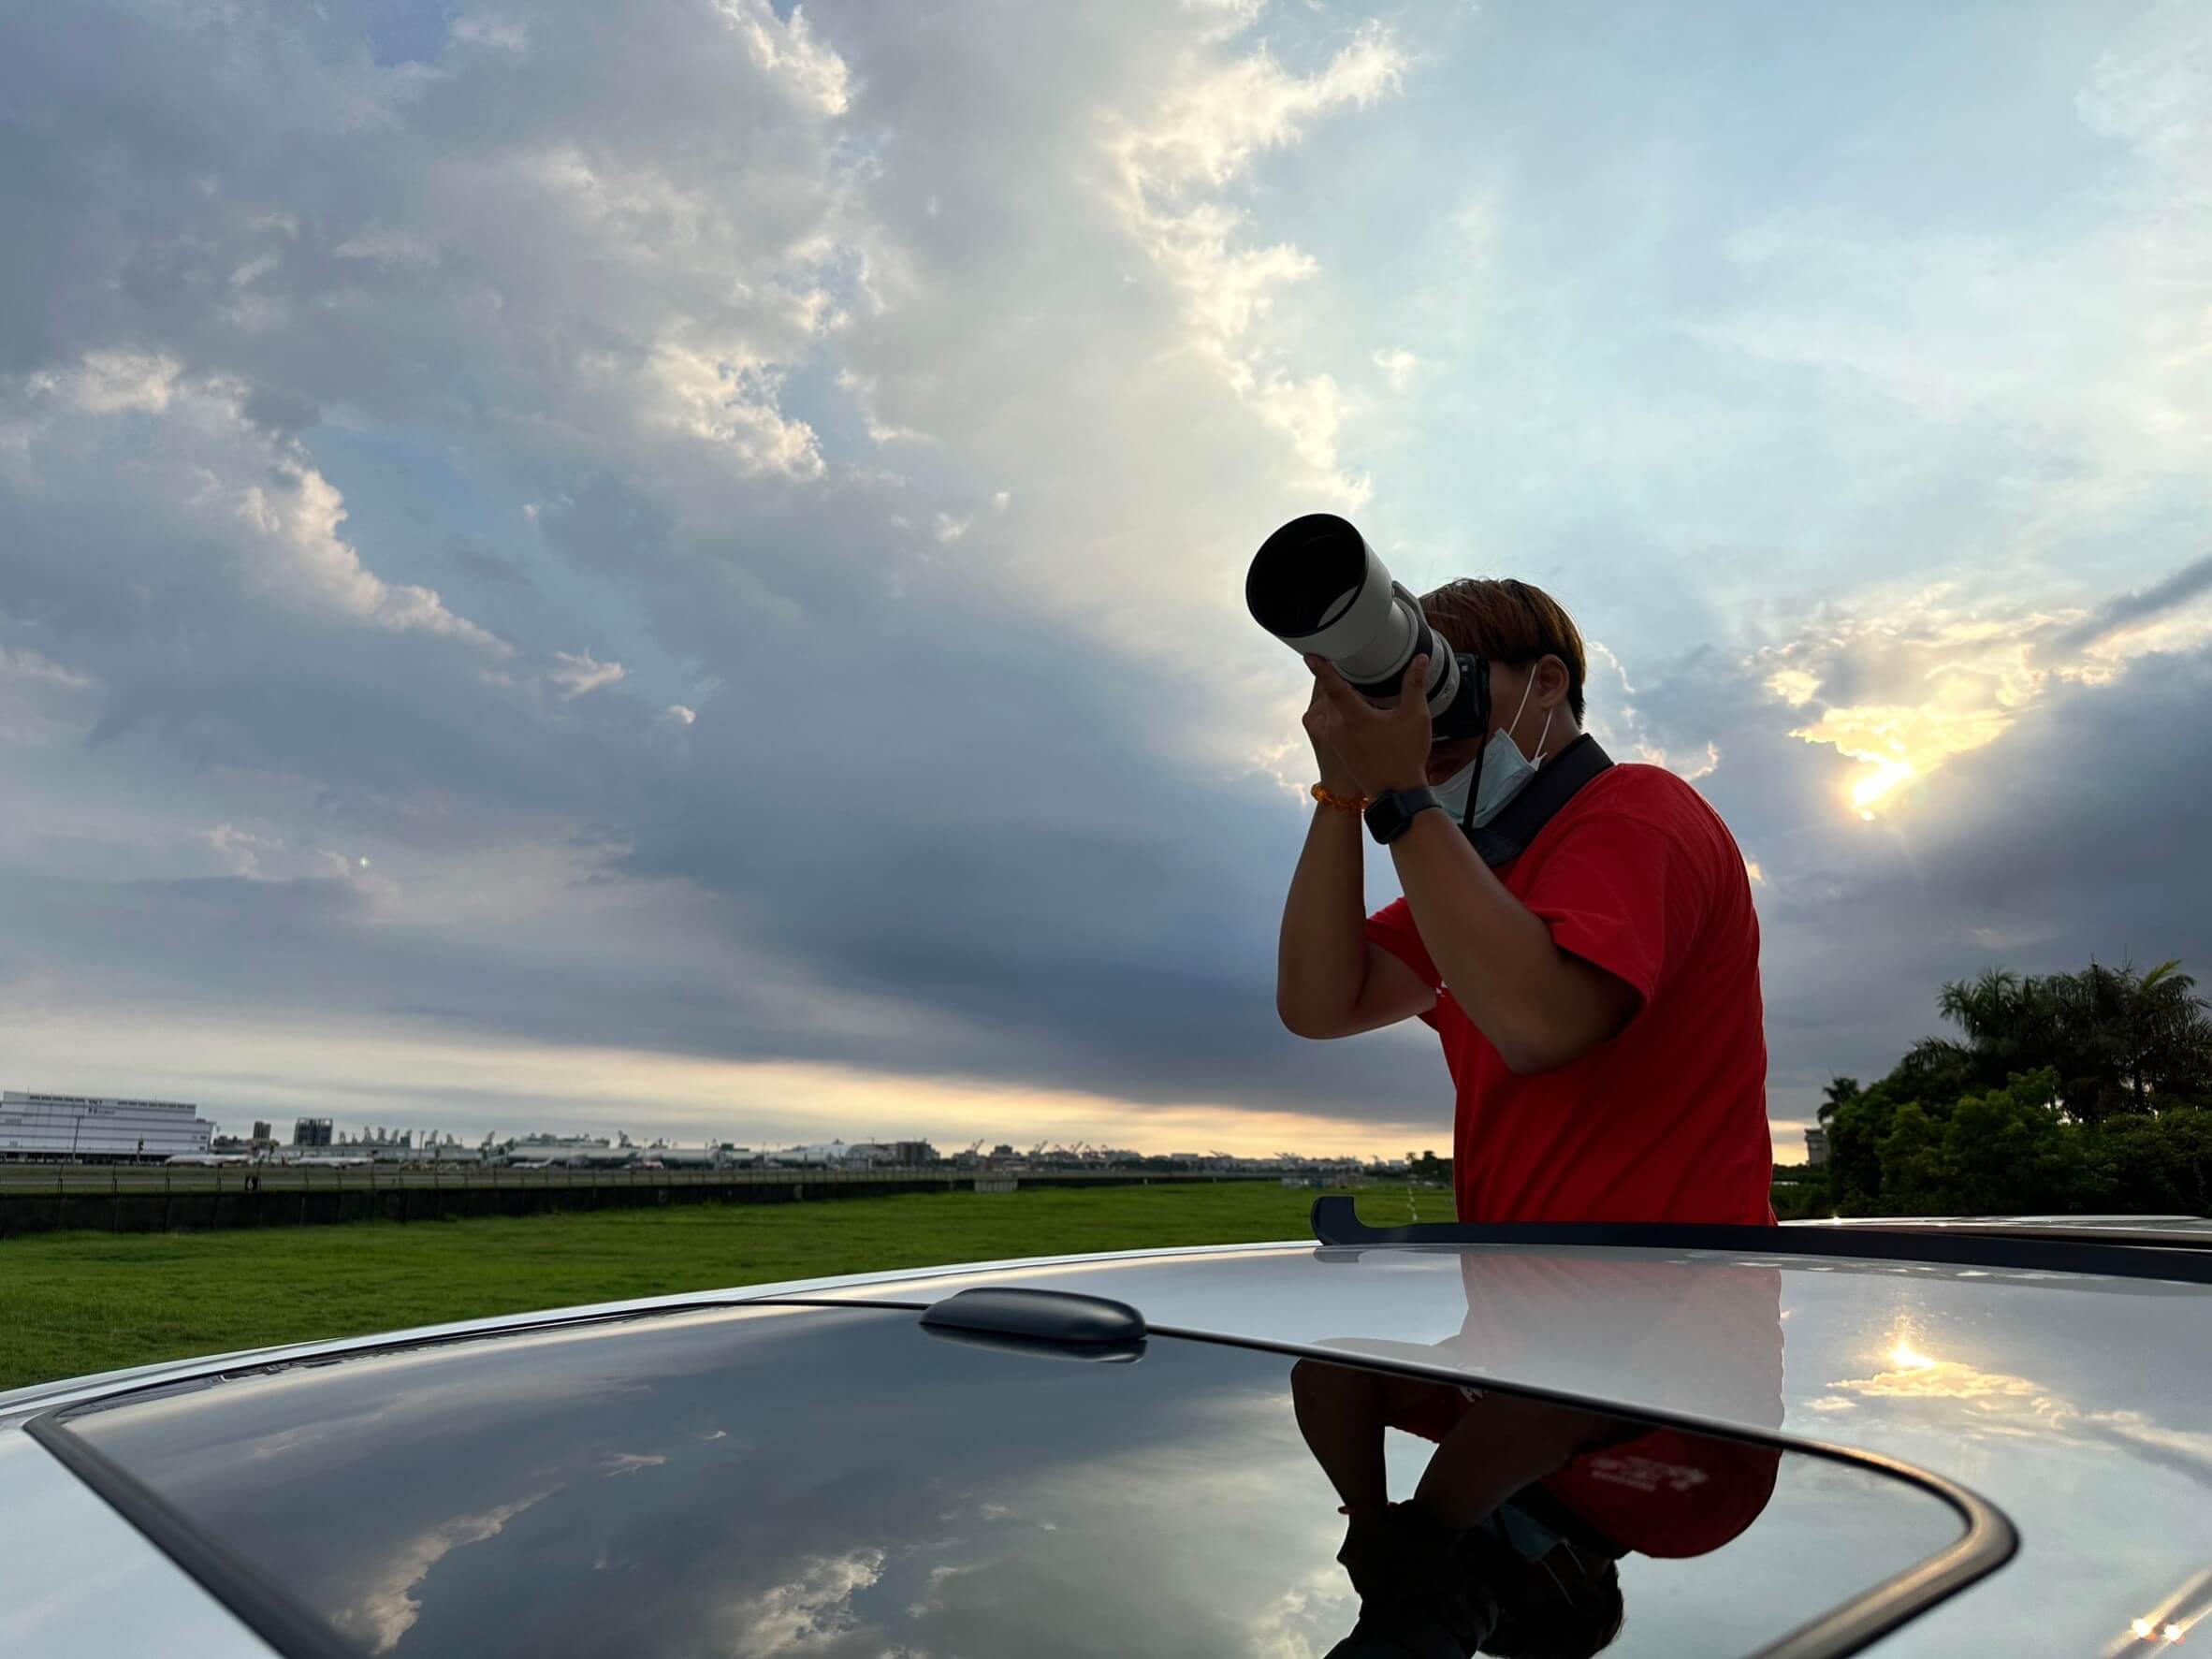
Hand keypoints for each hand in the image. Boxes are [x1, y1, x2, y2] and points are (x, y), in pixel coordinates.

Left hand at [1304, 654, 1433, 798]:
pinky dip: (1339, 708)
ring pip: (1329, 706)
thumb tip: (1420, 660)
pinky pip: (1332, 719)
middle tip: (1344, 658)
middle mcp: (1336, 726)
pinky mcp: (1336, 745)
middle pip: (1328, 692)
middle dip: (1335, 676)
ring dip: (1337, 693)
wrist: (1395, 794)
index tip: (1312, 654)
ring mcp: (1334, 738)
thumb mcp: (1415, 717)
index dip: (1322, 667)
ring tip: (1352, 679)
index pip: (1332, 684)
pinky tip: (1356, 704)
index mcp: (1352, 717)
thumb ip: (1415, 684)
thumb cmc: (1405, 759)